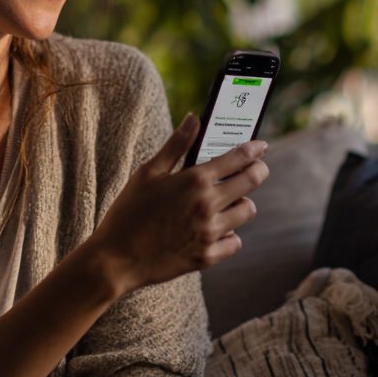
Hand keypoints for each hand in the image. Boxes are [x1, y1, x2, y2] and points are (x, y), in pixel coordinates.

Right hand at [89, 114, 268, 295]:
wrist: (116, 258)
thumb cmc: (128, 210)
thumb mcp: (148, 172)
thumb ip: (176, 145)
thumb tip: (194, 118)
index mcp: (194, 180)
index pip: (237, 158)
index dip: (254, 149)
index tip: (260, 146)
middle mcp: (208, 205)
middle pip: (251, 182)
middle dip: (258, 171)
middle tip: (256, 168)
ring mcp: (210, 233)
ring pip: (246, 211)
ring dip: (242, 202)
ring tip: (229, 200)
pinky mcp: (208, 256)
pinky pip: (235, 241)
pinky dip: (229, 233)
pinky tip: (215, 228)